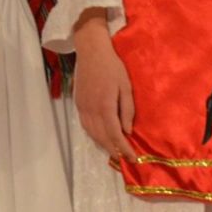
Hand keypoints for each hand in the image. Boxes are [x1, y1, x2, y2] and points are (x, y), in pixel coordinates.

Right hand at [72, 12, 134, 158]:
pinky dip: (94, 135)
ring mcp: (82, 107)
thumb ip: (127, 109)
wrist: (91, 51)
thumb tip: (128, 130)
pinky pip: (85, 125)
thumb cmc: (113, 67)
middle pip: (102, 137)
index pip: (115, 134)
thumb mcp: (126, 86)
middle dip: (114, 150)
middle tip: (125, 159)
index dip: (124, 148)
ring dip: (103, 145)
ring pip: (92, 133)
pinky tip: (101, 137)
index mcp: (105, 105)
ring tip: (115, 152)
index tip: (133, 158)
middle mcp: (91, 110)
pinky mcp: (78, 104)